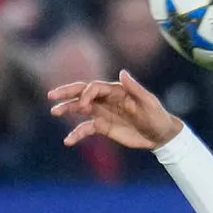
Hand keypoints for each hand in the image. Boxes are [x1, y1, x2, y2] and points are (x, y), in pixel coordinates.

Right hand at [48, 69, 183, 150]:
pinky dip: (76, 134)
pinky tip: (68, 141)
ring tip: (54, 112)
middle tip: (52, 96)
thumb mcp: (148, 102)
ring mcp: (103, 113)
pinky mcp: (103, 127)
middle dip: (67, 93)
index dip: (86, 94)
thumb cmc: (157, 116)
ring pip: (80, 109)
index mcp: (116, 91)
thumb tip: (122, 72)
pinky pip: (86, 128)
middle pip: (82, 93)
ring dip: (67, 109)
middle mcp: (106, 100)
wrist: (161, 136)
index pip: (95, 88)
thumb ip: (135, 88)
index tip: (83, 106)